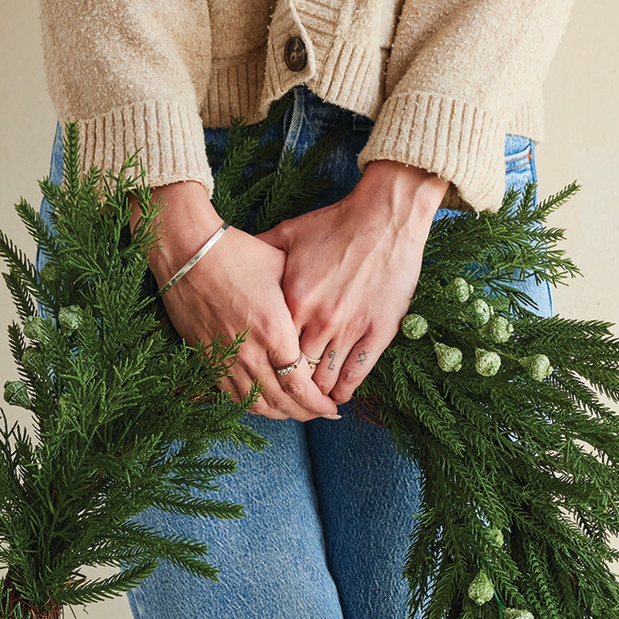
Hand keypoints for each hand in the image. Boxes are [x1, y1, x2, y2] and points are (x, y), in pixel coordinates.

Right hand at [139, 182, 339, 421]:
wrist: (186, 251)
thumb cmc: (237, 253)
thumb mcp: (280, 268)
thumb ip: (301, 299)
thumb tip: (320, 315)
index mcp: (273, 331)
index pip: (302, 386)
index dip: (320, 404)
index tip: (333, 407)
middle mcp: (249, 353)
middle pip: (283, 402)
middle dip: (307, 413)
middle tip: (321, 413)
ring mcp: (225, 360)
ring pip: (258, 406)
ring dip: (281, 414)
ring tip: (297, 411)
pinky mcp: (207, 360)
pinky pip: (232, 397)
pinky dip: (253, 406)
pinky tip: (266, 403)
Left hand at [255, 160, 447, 403]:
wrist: (385, 215)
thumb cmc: (335, 223)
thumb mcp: (288, 234)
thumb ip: (261, 255)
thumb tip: (234, 261)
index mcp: (292, 302)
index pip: (272, 350)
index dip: (267, 368)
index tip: (265, 376)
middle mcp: (318, 320)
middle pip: (295, 373)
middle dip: (290, 389)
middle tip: (287, 398)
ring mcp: (350, 327)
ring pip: (325, 380)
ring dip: (317, 396)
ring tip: (311, 402)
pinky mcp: (378, 331)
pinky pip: (356, 373)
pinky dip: (344, 390)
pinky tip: (338, 396)